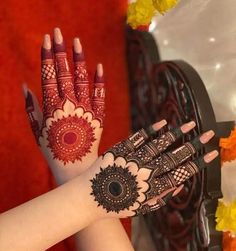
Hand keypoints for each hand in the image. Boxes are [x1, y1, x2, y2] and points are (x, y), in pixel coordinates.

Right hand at [24, 28, 104, 183]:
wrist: (75, 167)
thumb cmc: (53, 150)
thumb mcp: (37, 130)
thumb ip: (32, 107)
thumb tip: (25, 85)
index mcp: (51, 108)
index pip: (48, 76)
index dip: (47, 57)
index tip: (46, 40)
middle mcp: (69, 106)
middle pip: (64, 73)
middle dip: (60, 51)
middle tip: (58, 32)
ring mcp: (85, 110)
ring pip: (83, 80)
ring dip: (79, 60)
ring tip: (77, 41)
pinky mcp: (98, 117)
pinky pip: (100, 96)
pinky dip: (100, 81)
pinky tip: (99, 66)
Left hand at [88, 121, 217, 216]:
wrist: (88, 196)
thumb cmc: (115, 204)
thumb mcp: (141, 208)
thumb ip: (161, 198)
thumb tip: (180, 186)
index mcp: (153, 188)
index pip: (182, 173)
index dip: (199, 162)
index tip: (212, 152)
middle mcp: (146, 173)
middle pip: (175, 156)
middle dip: (195, 144)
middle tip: (209, 134)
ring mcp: (133, 159)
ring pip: (159, 144)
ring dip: (177, 133)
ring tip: (190, 123)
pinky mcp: (120, 149)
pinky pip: (138, 137)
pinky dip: (152, 129)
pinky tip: (163, 122)